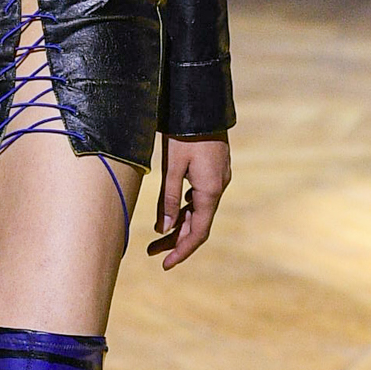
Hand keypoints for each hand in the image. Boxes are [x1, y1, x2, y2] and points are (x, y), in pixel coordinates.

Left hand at [148, 132, 231, 270]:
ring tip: (156, 237)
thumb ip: (168, 199)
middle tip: (152, 253)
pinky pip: (200, 197)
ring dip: (179, 224)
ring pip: (198, 211)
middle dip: (175, 240)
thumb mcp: (172, 167)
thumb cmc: (184, 134)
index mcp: (210, 191)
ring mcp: (218, 179)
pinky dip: (185, 208)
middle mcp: (218, 188)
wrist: (201, 104)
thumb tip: (163, 229)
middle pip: (198, 224)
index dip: (182, 251)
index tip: (165, 265)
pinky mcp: (213, 170)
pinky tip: (171, 211)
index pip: (198, 232)